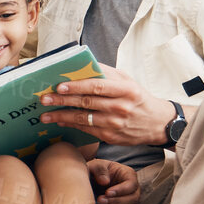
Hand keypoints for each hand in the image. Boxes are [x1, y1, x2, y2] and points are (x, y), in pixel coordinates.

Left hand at [36, 62, 176, 146]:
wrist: (158, 124)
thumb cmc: (139, 98)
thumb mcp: (128, 81)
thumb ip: (108, 73)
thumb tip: (84, 65)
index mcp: (126, 90)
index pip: (97, 86)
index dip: (77, 86)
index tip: (59, 86)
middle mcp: (121, 107)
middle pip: (87, 102)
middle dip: (62, 101)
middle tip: (45, 100)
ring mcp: (116, 124)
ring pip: (83, 119)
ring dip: (62, 117)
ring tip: (46, 115)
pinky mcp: (111, 137)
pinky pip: (87, 130)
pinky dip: (72, 125)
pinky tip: (60, 122)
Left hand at [88, 157, 139, 203]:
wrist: (91, 182)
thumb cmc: (95, 171)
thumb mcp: (95, 165)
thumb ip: (100, 170)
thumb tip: (105, 182)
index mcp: (129, 175)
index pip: (131, 184)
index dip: (121, 190)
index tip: (107, 192)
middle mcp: (132, 190)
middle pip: (133, 199)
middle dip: (116, 202)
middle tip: (100, 199)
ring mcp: (128, 202)